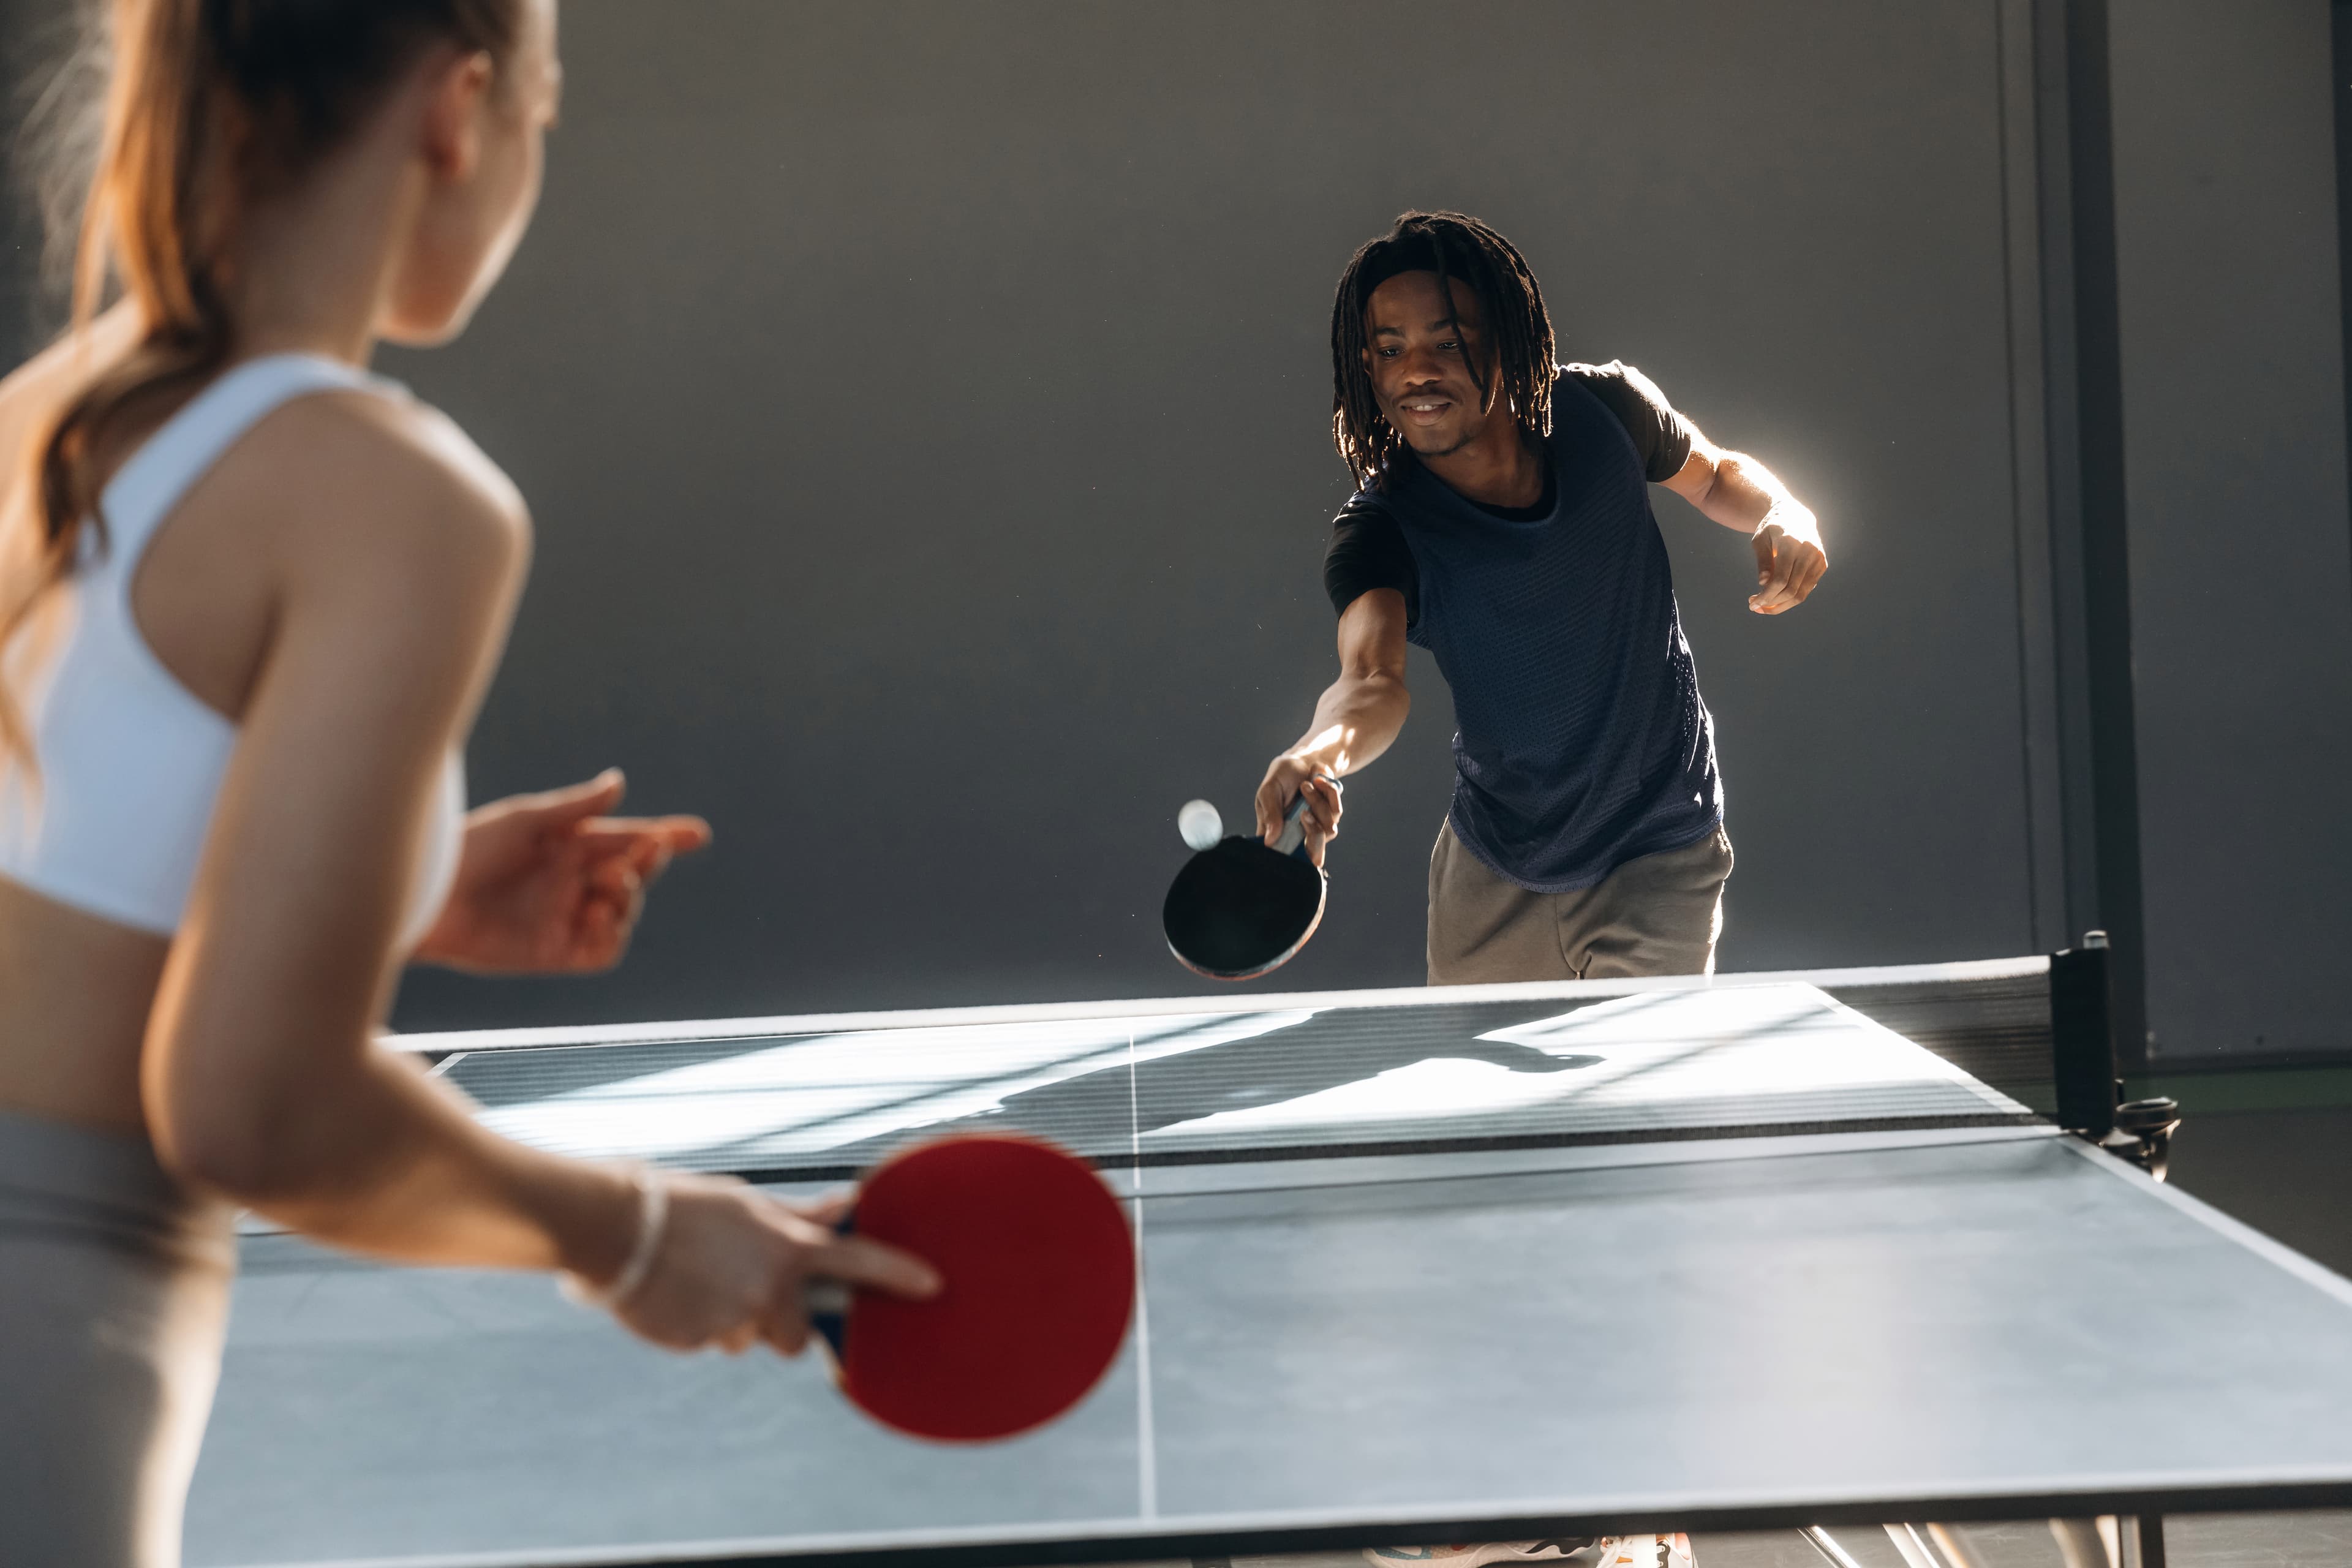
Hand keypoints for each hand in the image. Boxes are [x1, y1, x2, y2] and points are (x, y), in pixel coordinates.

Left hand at [415, 769, 711, 973]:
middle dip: (648, 863)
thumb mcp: (526, 820)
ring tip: (607, 885)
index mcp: (569, 846)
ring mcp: (565, 918)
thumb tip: (619, 783)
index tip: (698, 834)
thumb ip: (575, 807)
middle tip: (645, 852)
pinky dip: (613, 935)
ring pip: (624, 913)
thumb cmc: (469, 849)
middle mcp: (572, 883)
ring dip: (628, 898)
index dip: (665, 838)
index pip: (628, 841)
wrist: (428, 900)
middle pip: (634, 875)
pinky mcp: (554, 953)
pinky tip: (600, 916)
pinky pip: (603, 951)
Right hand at [609, 1174, 941, 1354]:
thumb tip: (849, 1203)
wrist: (616, 1226)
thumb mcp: (747, 1203)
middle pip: (795, 1336)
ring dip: (730, 1323)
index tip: (933, 1284)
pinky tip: (674, 1294)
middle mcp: (768, 1288)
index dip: (898, 1273)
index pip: (857, 1261)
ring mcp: (733, 1319)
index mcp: (785, 1248)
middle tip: (742, 1289)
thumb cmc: (685, 1207)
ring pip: (746, 1341)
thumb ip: (799, 1217)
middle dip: (777, 1325)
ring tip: (697, 1282)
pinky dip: (695, 1326)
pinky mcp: (695, 1340)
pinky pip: (707, 1343)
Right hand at [1253, 756, 1343, 868]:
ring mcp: (1317, 826)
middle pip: (1314, 854)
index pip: (1284, 857)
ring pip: (1328, 829)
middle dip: (1313, 833)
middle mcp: (1298, 834)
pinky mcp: (1331, 815)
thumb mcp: (1269, 791)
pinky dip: (1328, 793)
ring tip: (1305, 785)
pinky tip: (1317, 781)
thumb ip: (1270, 815)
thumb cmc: (1281, 776)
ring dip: (1317, 802)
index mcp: (1277, 832)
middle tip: (1303, 812)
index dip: (1293, 860)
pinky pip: (1336, 812)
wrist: (1303, 760)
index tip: (1296, 849)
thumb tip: (1269, 841)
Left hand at [1750, 508, 1827, 613]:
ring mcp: (1818, 559)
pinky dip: (1791, 598)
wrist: (1794, 515)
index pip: (1780, 579)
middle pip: (1791, 590)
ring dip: (1781, 605)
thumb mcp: (1760, 540)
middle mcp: (1809, 552)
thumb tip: (1763, 583)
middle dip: (1771, 603)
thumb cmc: (1772, 528)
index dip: (1766, 596)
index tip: (1752, 603)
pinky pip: (1807, 589)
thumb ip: (1762, 561)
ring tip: (1763, 606)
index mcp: (1792, 544)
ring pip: (1801, 594)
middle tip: (1754, 607)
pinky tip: (1776, 598)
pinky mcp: (1822, 564)